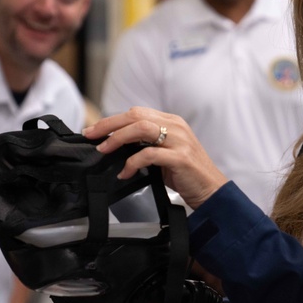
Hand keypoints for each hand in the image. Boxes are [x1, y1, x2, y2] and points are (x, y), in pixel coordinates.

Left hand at [82, 107, 227, 208]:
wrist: (211, 190)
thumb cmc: (186, 174)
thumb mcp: (165, 154)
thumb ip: (146, 145)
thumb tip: (116, 146)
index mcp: (172, 122)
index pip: (136, 112)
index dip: (112, 120)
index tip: (94, 130)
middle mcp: (176, 127)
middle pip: (136, 116)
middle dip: (109, 125)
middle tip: (91, 136)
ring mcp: (180, 141)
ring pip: (141, 129)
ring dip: (118, 139)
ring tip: (104, 150)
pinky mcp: (181, 158)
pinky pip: (149, 154)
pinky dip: (132, 163)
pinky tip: (125, 172)